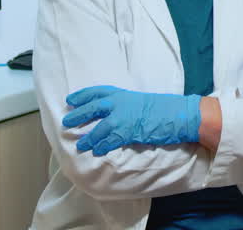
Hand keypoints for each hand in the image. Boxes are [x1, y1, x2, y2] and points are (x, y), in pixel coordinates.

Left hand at [62, 85, 199, 155]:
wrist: (176, 114)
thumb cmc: (161, 107)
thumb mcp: (139, 100)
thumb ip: (124, 105)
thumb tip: (112, 113)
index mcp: (122, 94)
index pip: (96, 92)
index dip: (82, 96)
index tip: (70, 100)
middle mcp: (119, 103)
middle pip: (92, 108)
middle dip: (78, 115)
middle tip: (66, 121)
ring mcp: (122, 118)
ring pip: (99, 129)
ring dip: (88, 137)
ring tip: (80, 144)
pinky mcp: (127, 132)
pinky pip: (110, 141)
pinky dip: (102, 146)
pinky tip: (96, 151)